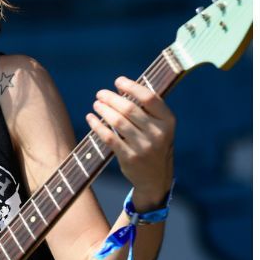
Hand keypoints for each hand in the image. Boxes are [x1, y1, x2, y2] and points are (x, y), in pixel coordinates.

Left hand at [86, 77, 175, 210]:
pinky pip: (109, 137)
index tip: (118, 81)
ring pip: (118, 122)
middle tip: (100, 94)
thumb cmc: (155, 144)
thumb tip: (121, 88)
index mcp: (168, 121)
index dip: (131, 87)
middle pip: (129, 108)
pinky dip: (98, 126)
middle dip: (111, 98)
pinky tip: (91, 118)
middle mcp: (158, 133)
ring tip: (96, 104)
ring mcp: (144, 147)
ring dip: (103, 110)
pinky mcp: (130, 158)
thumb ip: (147, 109)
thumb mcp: (160, 127)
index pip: (149, 98)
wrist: (156, 178)